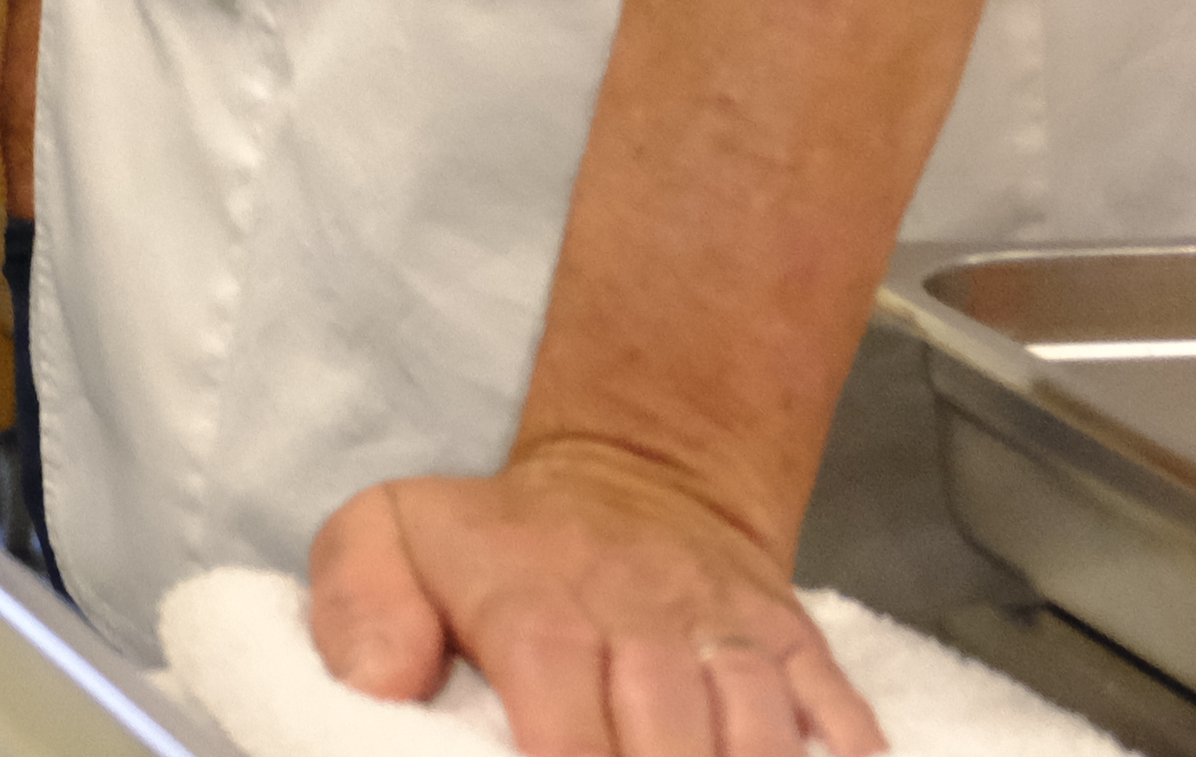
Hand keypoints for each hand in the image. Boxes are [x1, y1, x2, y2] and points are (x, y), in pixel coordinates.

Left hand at [306, 446, 881, 756]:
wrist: (639, 466)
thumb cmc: (497, 537)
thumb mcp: (389, 532)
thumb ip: (359, 610)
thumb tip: (375, 690)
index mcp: (539, 611)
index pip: (563, 737)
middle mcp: (644, 621)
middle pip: (670, 748)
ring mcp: (727, 632)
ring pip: (757, 737)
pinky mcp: (792, 643)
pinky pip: (836, 712)